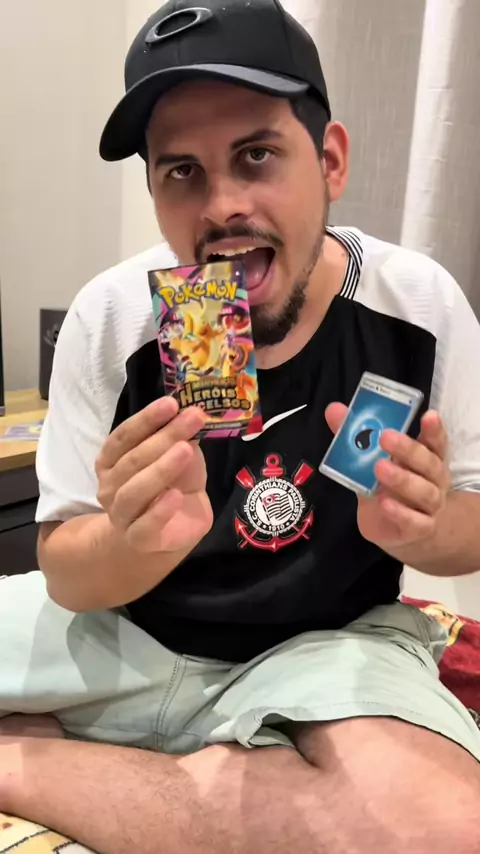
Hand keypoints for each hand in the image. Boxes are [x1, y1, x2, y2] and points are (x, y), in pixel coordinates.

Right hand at [95, 398, 212, 554]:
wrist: (172, 532)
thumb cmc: (171, 487)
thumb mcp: (179, 458)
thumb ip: (181, 440)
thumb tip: (192, 416)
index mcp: (112, 461)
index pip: (123, 437)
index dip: (146, 419)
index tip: (172, 403)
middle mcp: (109, 487)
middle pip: (132, 460)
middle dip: (163, 437)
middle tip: (192, 418)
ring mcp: (121, 515)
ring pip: (133, 492)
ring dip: (160, 469)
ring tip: (185, 450)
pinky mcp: (139, 539)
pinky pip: (145, 525)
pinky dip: (159, 510)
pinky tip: (176, 496)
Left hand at [325, 404, 449, 556]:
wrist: (402, 531)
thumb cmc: (389, 488)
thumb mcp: (372, 462)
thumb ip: (355, 438)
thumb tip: (333, 410)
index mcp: (427, 458)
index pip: (435, 442)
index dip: (434, 429)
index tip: (428, 415)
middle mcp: (434, 481)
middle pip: (430, 464)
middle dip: (409, 450)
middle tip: (385, 438)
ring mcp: (430, 506)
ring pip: (425, 492)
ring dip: (403, 479)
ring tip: (379, 468)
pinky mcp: (420, 529)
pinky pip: (416, 522)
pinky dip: (402, 513)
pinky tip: (384, 504)